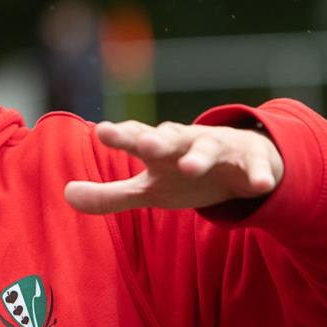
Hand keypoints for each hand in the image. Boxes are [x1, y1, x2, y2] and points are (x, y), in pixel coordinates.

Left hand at [64, 120, 282, 213]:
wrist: (241, 162)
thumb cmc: (184, 174)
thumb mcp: (148, 189)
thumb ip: (110, 195)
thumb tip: (66, 194)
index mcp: (160, 148)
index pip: (137, 137)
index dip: (121, 134)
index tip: (102, 130)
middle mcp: (187, 143)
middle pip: (170, 138)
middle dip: (158, 139)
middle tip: (145, 143)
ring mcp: (220, 150)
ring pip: (209, 149)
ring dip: (199, 156)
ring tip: (190, 167)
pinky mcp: (251, 163)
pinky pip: (255, 169)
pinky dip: (258, 175)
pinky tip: (260, 185)